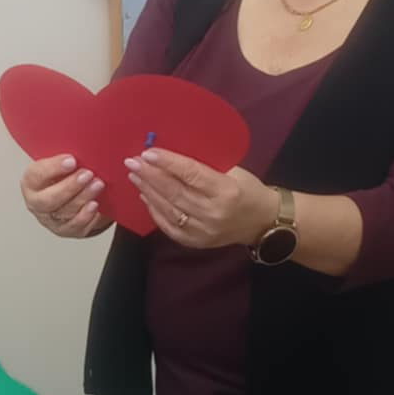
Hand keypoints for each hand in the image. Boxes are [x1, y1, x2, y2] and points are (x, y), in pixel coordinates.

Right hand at [21, 156, 108, 238]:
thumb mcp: (60, 163)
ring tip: (98, 185)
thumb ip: (65, 158)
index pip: (37, 175)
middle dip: (69, 187)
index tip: (71, 160)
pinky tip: (94, 205)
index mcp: (31, 182)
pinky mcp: (65, 230)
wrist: (72, 194)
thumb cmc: (64, 175)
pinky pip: (74, 227)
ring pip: (64, 212)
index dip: (54, 168)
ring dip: (83, 198)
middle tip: (87, 174)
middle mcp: (37, 203)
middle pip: (48, 200)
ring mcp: (50, 219)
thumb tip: (82, 146)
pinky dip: (85, 216)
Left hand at [125, 150, 274, 250]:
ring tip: (135, 175)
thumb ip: (204, 166)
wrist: (261, 222)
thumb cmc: (247, 189)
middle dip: (150, 175)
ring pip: (168, 209)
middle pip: (175, 192)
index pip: (191, 174)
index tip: (148, 153)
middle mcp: (213, 213)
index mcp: (226, 191)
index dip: (168, 163)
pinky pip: (168, 226)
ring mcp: (203, 231)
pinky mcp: (195, 242)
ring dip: (148, 191)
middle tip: (132, 162)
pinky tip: (145, 195)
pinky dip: (154, 210)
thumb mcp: (233, 171)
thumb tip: (169, 156)